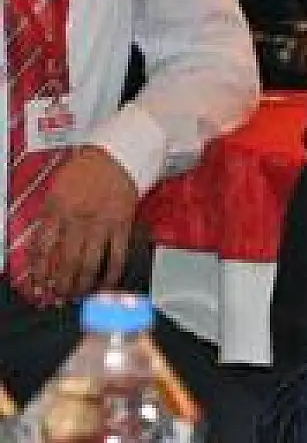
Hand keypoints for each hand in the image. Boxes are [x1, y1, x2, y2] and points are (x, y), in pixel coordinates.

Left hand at [25, 146, 139, 304]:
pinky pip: (117, 256)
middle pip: (66, 261)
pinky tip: (106, 284)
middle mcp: (77, 219)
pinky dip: (112, 274)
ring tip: (78, 295)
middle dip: (61, 284)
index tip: (38, 286)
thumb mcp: (56, 189)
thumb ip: (49, 217)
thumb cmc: (85, 169)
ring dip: (82, 284)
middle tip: (59, 296)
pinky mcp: (123, 226)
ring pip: (90, 264)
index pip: (43, 249)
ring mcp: (102, 224)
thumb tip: (43, 248)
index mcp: (57, 209)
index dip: (39, 272)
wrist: (117, 155)